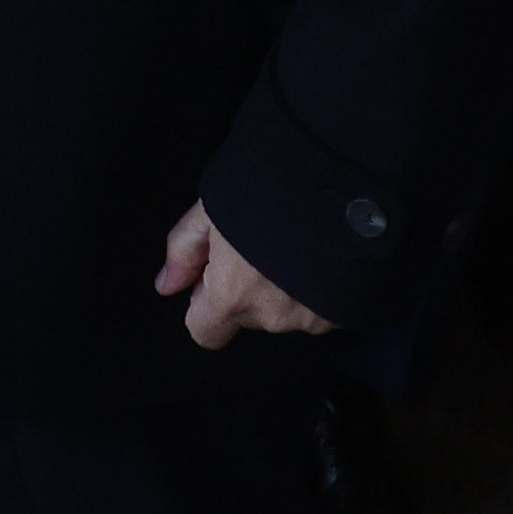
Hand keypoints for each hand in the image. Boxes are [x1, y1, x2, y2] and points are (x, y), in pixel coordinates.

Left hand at [154, 203, 332, 349]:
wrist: (347, 180)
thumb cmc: (269, 189)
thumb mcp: (212, 208)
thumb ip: (184, 250)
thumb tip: (166, 287)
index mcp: (233, 296)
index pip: (205, 333)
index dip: (205, 304)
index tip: (218, 273)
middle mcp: (273, 317)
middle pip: (247, 317)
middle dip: (247, 289)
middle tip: (260, 245)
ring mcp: (314, 318)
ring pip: (285, 311)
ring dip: (285, 289)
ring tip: (296, 243)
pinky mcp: (346, 310)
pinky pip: (319, 307)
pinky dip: (316, 288)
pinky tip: (323, 253)